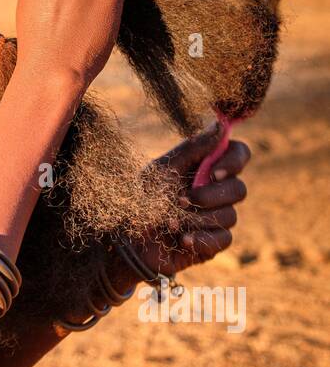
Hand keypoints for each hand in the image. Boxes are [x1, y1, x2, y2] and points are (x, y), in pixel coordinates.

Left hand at [127, 125, 250, 279]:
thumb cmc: (141, 198)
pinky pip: (223, 239)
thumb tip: (222, 124)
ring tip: (171, 221)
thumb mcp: (164, 168)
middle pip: (239, 189)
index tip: (215, 172)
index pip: (239, 154)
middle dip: (210, 196)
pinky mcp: (212, 242)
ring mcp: (215, 217)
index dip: (234, 161)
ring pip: (230, 216)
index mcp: (205, 167)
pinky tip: (181, 239)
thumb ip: (194, 147)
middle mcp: (216, 190)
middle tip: (183, 200)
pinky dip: (201, 239)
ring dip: (197, 218)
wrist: (127, 238)